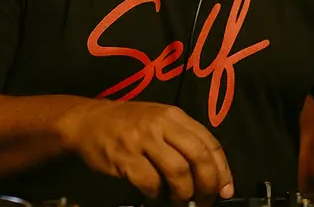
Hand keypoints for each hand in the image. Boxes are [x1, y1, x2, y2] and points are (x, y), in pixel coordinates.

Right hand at [59, 99, 233, 203]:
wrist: (87, 121)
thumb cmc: (128, 123)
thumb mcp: (159, 120)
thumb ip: (183, 140)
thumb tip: (211, 174)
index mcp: (175, 115)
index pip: (210, 143)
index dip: (222, 170)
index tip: (226, 191)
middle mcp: (162, 124)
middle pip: (198, 156)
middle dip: (207, 184)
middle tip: (205, 201)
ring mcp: (142, 140)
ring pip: (178, 172)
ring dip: (183, 193)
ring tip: (180, 200)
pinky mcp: (124, 158)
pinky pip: (151, 183)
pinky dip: (158, 195)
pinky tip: (156, 196)